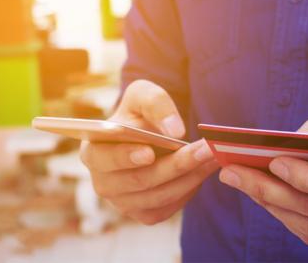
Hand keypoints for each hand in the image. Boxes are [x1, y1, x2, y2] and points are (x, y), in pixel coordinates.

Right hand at [80, 80, 218, 224]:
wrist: (148, 134)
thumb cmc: (140, 114)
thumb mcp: (143, 94)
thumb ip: (156, 103)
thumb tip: (175, 131)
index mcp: (93, 152)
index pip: (104, 159)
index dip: (125, 157)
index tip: (149, 153)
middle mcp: (104, 183)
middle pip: (141, 180)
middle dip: (177, 165)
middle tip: (206, 149)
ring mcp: (123, 202)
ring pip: (160, 196)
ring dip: (191, 176)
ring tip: (214, 156)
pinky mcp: (145, 213)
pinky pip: (170, 206)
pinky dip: (190, 188)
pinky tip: (205, 169)